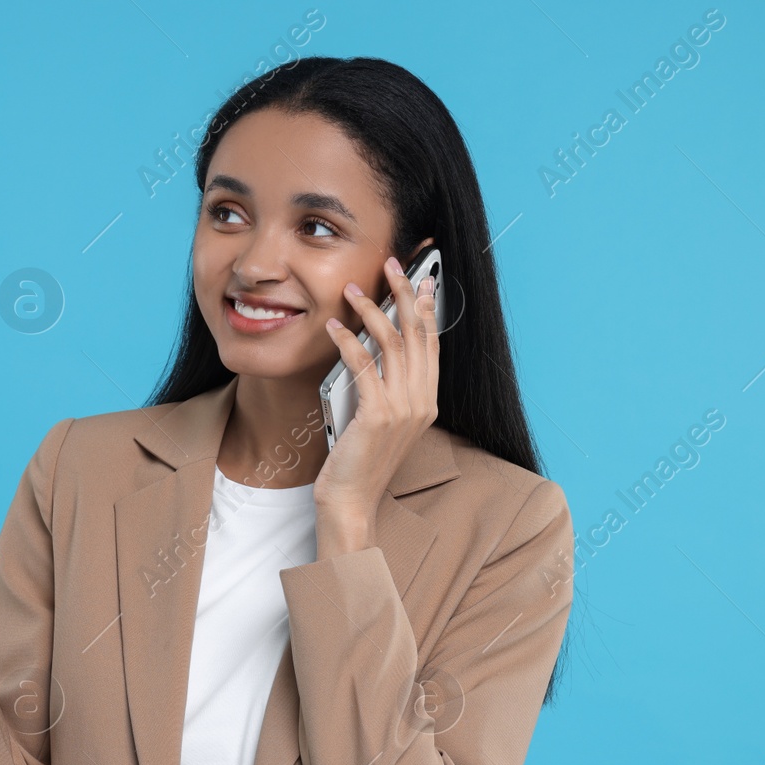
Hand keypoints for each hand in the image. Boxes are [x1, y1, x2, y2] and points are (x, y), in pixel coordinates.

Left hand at [314, 256, 440, 532]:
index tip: (422, 276)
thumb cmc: (358, 462)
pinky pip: (363, 365)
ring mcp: (402, 409)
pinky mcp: (377, 415)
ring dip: (372, 309)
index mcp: (427, 401)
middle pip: (418, 334)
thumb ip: (383, 387)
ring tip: (353, 288)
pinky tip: (333, 326)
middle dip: (405, 292)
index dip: (427, 307)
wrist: (351, 501)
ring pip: (392, 343)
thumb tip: (370, 348)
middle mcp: (421, 402)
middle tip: (392, 263)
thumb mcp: (378, 419)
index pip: (432, 343)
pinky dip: (347, 341)